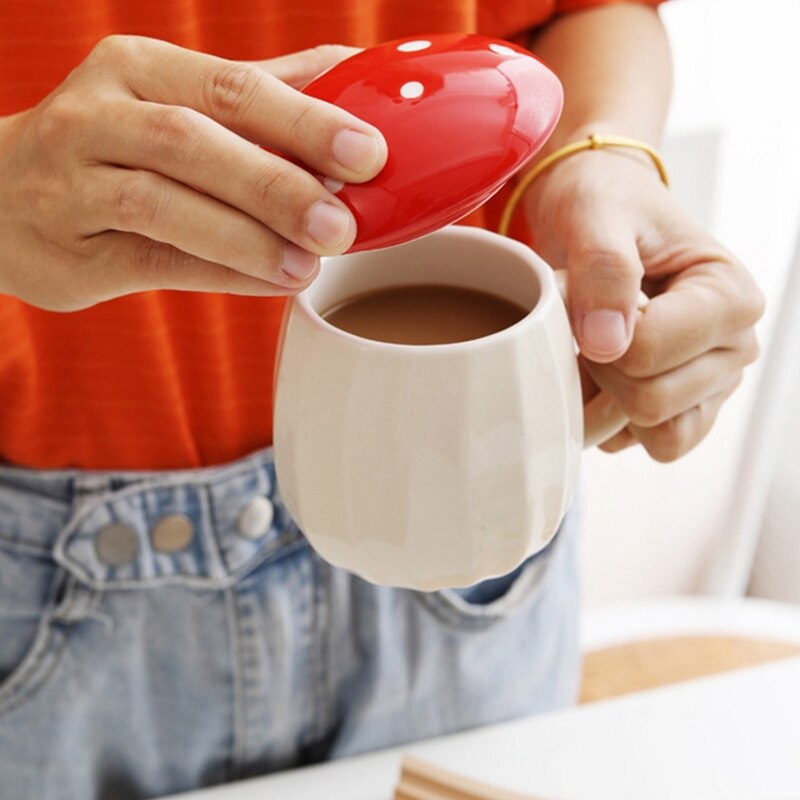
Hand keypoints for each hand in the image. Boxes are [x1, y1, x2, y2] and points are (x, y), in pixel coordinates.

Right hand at [0, 37, 386, 309]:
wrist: (3, 194)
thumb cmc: (116, 144)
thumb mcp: (177, 99)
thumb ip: (261, 92)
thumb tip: (355, 73)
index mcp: (141, 69)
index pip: (231, 86)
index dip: (304, 120)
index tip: (369, 153)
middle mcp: (99, 114)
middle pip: (195, 141)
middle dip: (276, 185)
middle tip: (342, 225)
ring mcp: (74, 182)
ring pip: (164, 204)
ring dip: (246, 237)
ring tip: (309, 264)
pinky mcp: (73, 248)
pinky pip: (153, 260)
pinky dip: (219, 273)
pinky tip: (271, 285)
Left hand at [524, 149, 764, 461]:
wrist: (600, 216)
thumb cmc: (605, 206)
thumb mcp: (596, 215)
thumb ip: (603, 267)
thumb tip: (607, 345)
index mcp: (731, 297)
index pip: (648, 354)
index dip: (599, 333)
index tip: (591, 296)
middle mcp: (734, 347)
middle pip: (650, 403)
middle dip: (600, 367)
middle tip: (589, 319)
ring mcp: (711, 383)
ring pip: (652, 433)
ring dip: (604, 397)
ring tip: (594, 346)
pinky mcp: (683, 406)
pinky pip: (639, 443)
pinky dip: (607, 417)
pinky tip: (597, 371)